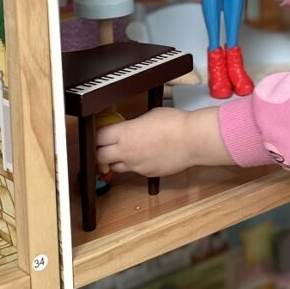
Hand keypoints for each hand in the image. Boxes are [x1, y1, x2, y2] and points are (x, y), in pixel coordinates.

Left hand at [96, 107, 230, 177]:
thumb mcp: (149, 115)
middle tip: (104, 146)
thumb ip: (133, 125)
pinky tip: (145, 156)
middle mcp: (126, 151)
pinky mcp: (146, 173)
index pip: (97, 137)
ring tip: (125, 151)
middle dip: (100, 151)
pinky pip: (134, 171)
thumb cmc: (175, 124)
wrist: (192, 140)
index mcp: (124, 133)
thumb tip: (130, 128)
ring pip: (114, 167)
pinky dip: (135, 165)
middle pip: (99, 157)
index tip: (99, 133)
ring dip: (115, 160)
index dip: (97, 135)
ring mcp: (136, 165)